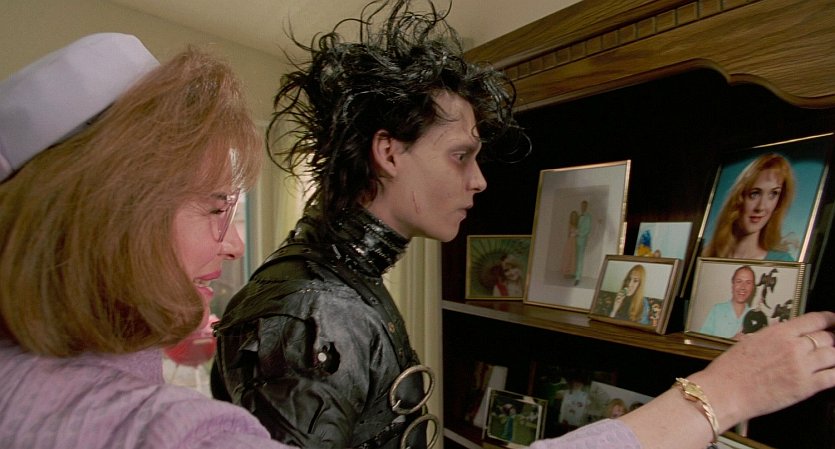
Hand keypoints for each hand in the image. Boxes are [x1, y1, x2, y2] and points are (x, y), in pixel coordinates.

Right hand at [690, 311, 834, 430]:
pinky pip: (834, 377)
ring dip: (834, 357)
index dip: (830, 320)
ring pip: (834, 355)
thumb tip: (784, 336)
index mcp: (779, 332)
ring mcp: (802, 366)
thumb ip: (772, 337)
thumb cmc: (730, 370)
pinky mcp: (806, 387)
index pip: (816, 319)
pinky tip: (833, 374)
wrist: (725, 391)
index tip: (832, 322)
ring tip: (830, 360)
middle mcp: (794, 346)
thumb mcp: (750, 342)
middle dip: (831, 340)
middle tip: (830, 344)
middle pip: (828, 337)